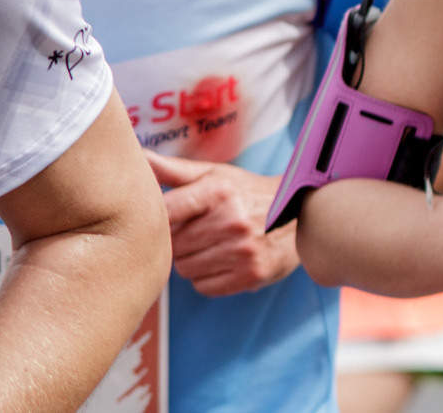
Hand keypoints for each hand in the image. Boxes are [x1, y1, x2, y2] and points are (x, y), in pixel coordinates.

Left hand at [146, 151, 298, 296]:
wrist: (303, 215)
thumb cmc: (249, 193)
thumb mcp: (216, 175)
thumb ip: (174, 170)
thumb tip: (140, 156)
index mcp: (219, 192)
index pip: (166, 213)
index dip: (162, 219)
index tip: (171, 218)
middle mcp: (232, 221)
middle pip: (173, 245)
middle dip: (179, 239)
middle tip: (198, 230)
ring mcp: (243, 251)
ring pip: (185, 268)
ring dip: (191, 260)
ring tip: (212, 244)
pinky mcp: (252, 275)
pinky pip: (203, 286)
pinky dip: (207, 277)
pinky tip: (223, 260)